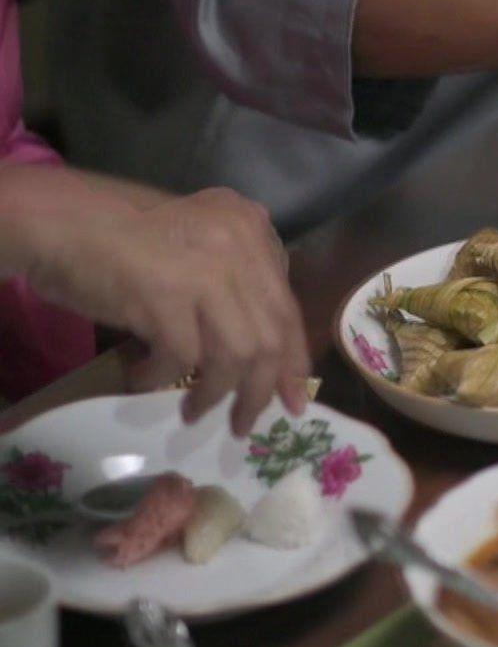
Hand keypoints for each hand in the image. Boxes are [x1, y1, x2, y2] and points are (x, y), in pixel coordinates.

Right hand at [23, 188, 309, 434]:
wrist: (55, 222)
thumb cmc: (119, 239)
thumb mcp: (196, 243)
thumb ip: (235, 280)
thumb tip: (263, 350)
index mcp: (249, 227)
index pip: (287, 306)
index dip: (292, 359)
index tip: (292, 398)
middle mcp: (239, 243)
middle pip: (270, 335)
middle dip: (262, 389)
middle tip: (246, 423)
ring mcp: (205, 268)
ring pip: (237, 354)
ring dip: (215, 393)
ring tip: (192, 412)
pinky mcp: (166, 293)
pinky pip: (182, 357)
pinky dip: (163, 377)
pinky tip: (142, 378)